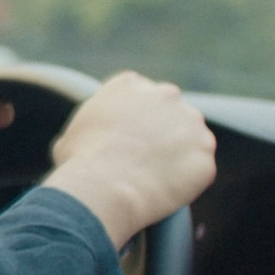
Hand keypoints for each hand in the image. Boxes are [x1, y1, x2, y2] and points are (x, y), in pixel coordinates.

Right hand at [42, 71, 217, 248]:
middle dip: (163, 130)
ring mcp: (191, 123)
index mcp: (129, 85)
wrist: (104, 186)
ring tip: (158, 177)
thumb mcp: (70, 136)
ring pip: (191, 138)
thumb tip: (83, 144)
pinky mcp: (205, 153)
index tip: (128, 136)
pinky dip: (188, 178)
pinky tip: (167, 190)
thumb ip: (88, 131)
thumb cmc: (80, 161)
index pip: (139, 94)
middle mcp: (165, 95)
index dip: (134, 117)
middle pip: (170, 111)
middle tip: (146, 156)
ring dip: (180, 152)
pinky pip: (198, 167)